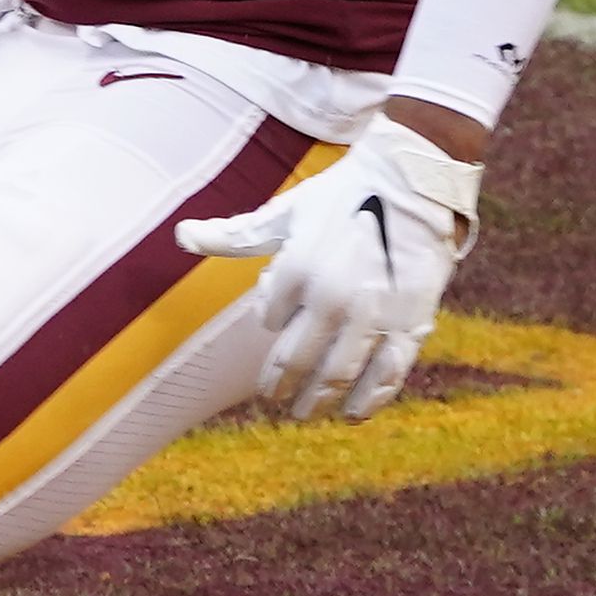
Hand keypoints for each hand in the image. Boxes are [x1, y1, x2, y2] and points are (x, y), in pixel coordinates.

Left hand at [173, 112, 483, 422]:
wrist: (413, 181)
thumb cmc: (343, 194)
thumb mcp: (285, 212)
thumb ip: (235, 235)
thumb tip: (181, 234)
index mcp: (295, 270)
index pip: (268, 319)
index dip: (270, 321)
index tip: (276, 322)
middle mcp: (331, 298)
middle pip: (296, 359)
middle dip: (281, 385)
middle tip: (274, 400)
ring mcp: (372, 314)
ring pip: (338, 375)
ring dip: (319, 401)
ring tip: (306, 412)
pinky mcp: (410, 322)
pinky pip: (388, 373)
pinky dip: (370, 400)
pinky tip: (354, 414)